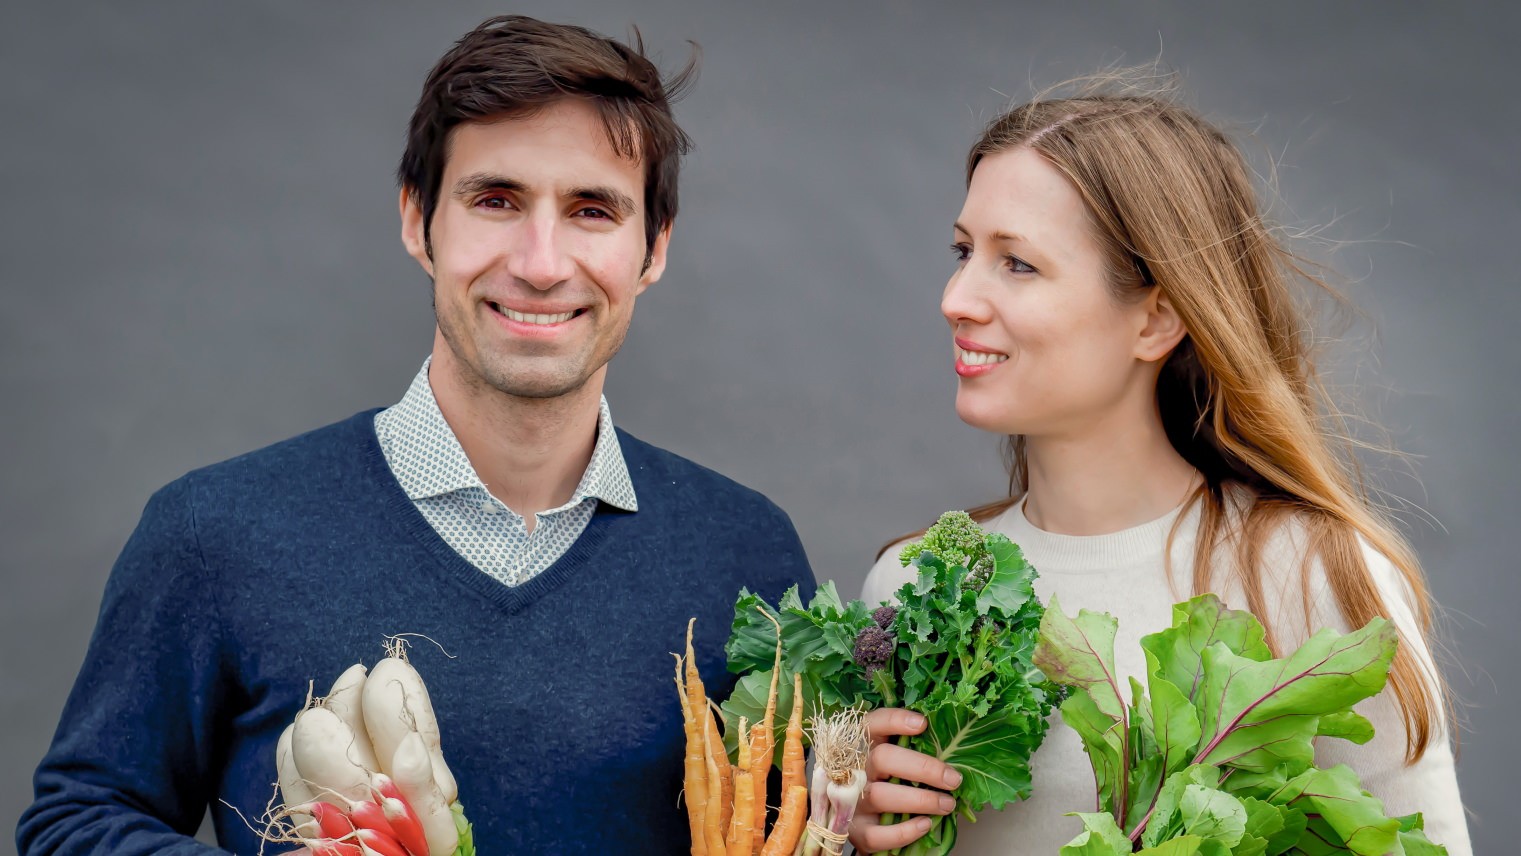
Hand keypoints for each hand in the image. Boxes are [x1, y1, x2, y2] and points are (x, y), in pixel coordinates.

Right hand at [848, 708, 962, 852]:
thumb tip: (953, 748)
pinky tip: (925, 825)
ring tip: (947, 804)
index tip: (923, 724)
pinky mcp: (856, 831)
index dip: (895, 720)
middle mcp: (854, 770)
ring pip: (881, 796)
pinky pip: (877, 834)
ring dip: (921, 800)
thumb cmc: (889, 785)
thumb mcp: (897, 762)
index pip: (873, 724)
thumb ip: (915, 751)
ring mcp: (852, 801)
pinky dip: (904, 831)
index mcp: (865, 746)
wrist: (866, 823)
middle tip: (952, 779)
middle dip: (922, 767)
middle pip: (882, 758)